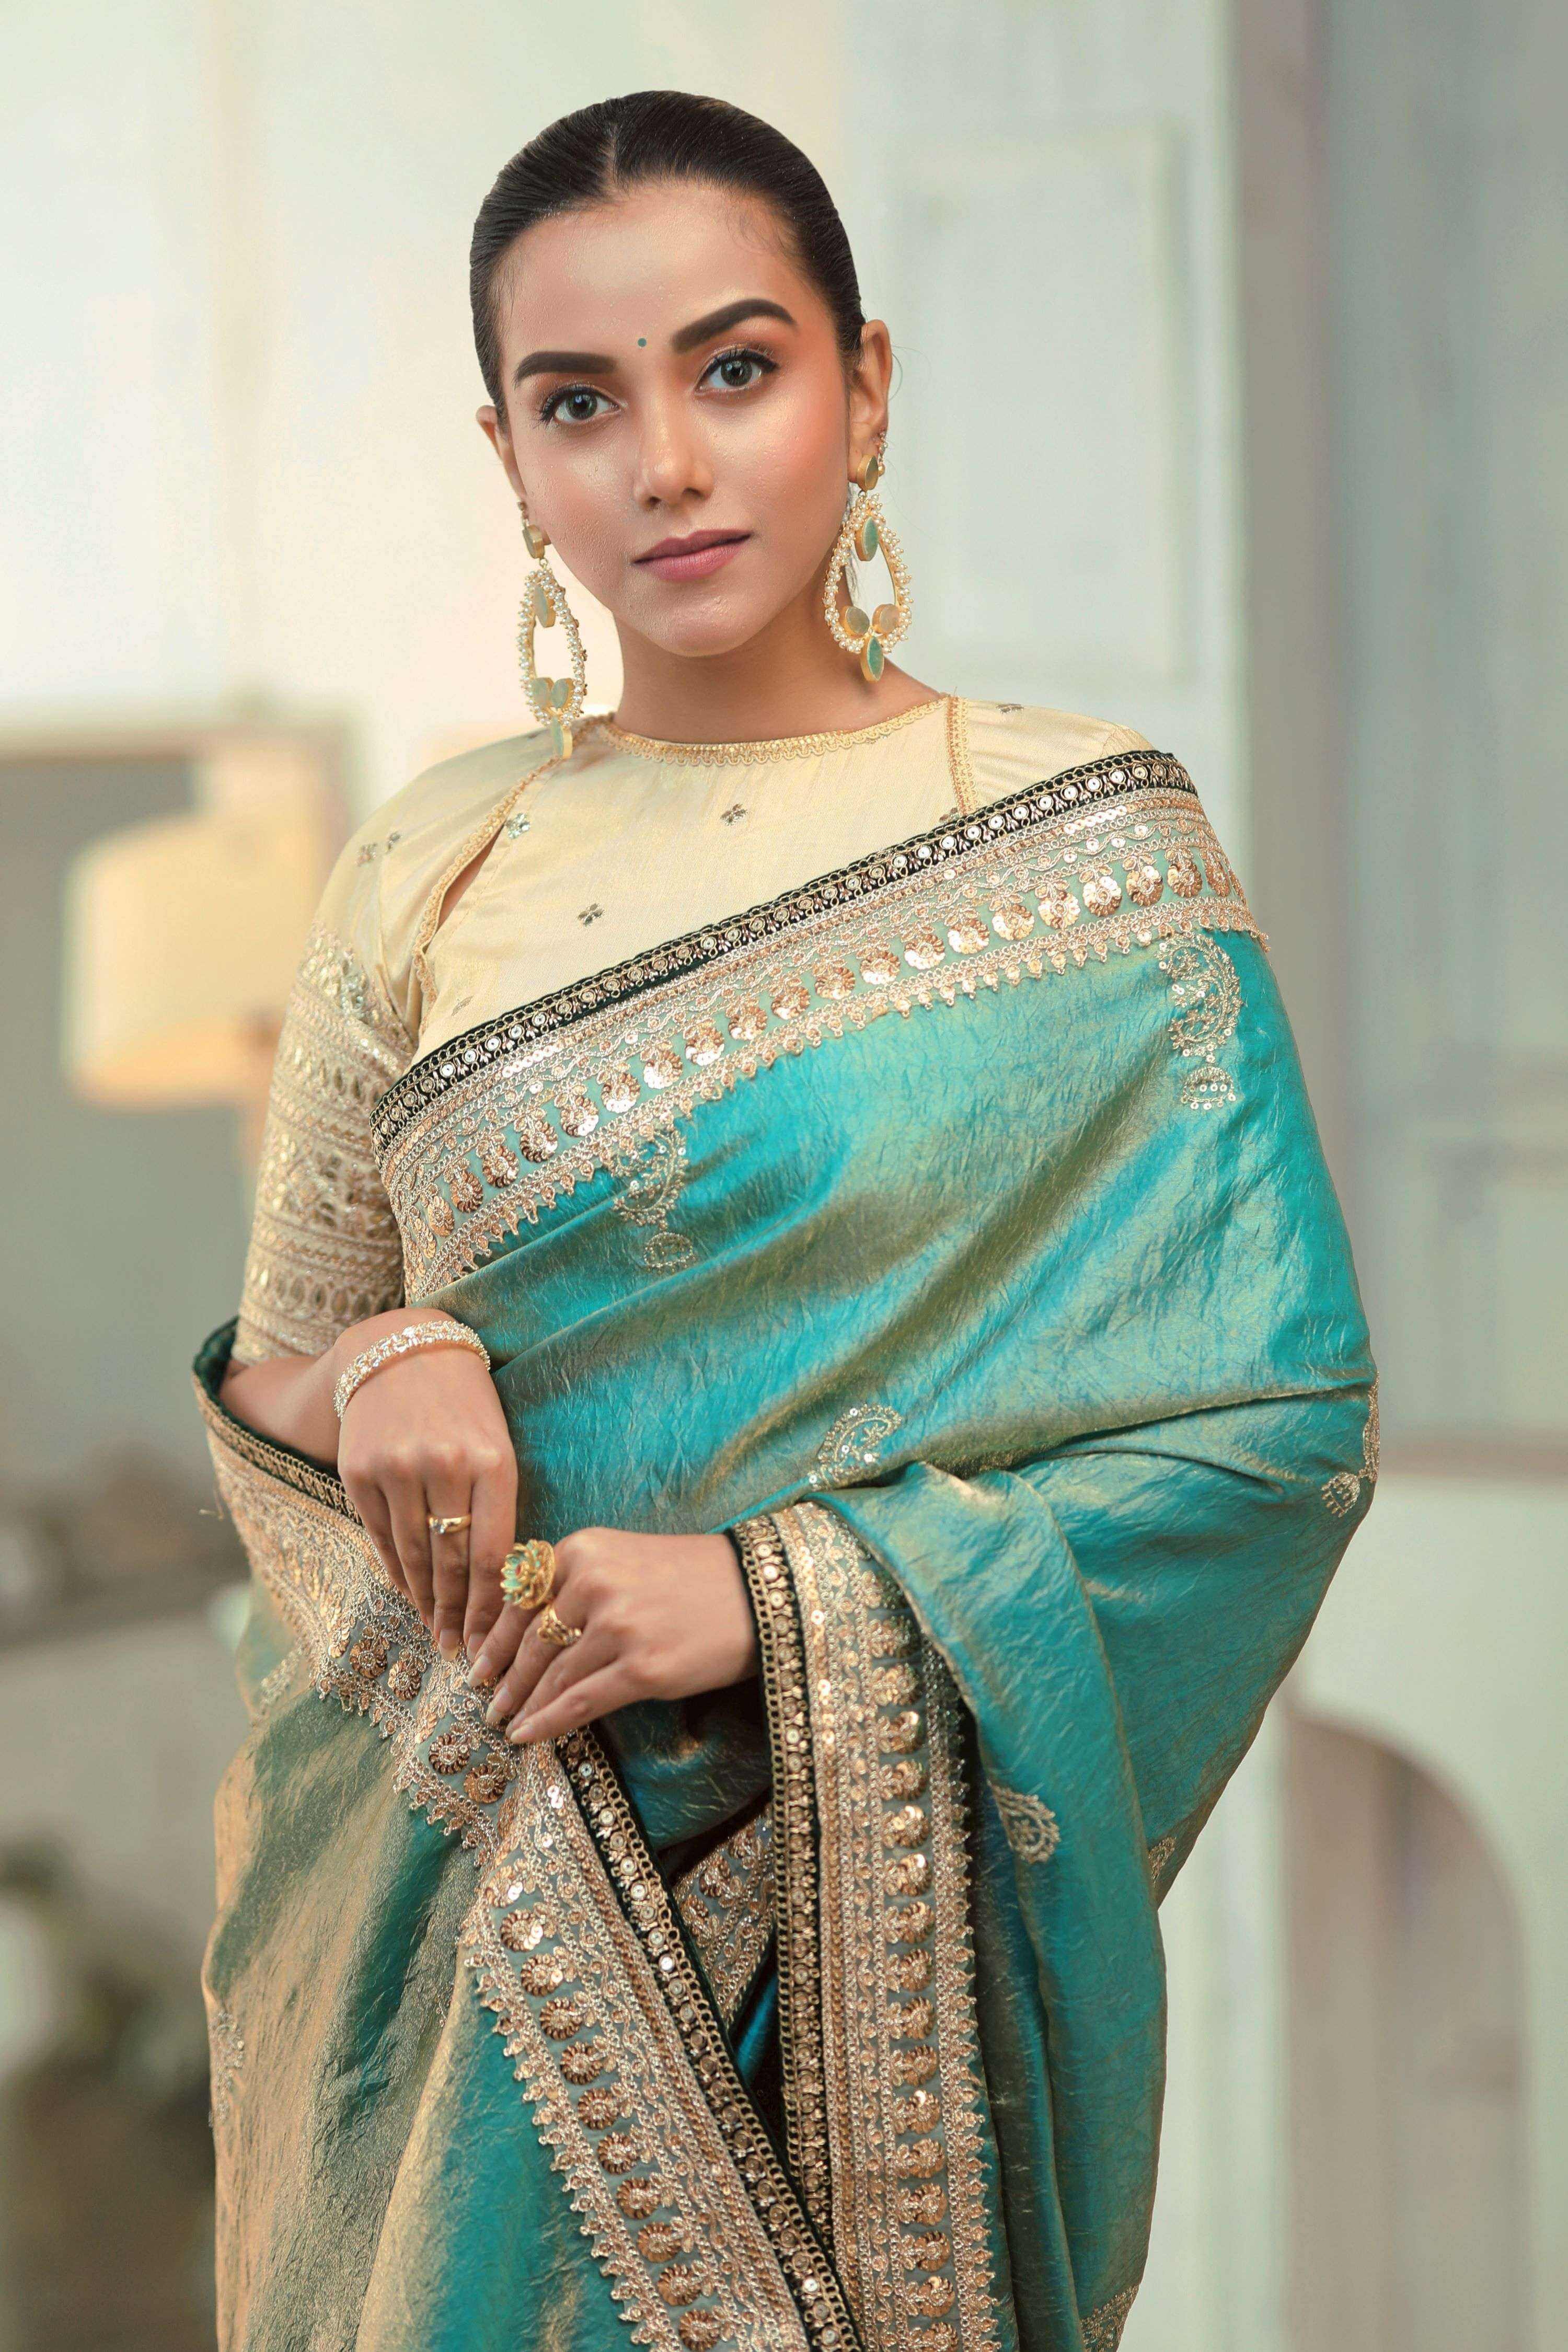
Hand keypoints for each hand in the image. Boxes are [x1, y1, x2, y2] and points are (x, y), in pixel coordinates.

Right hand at [329, 1311, 518, 1659]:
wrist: (402, 1351)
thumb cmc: (466, 1405)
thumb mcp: (498, 1444)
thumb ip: (501, 1506)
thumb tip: (502, 1586)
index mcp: (493, 1461)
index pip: (494, 1554)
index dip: (491, 1608)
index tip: (492, 1642)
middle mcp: (444, 1466)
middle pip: (452, 1563)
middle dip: (459, 1615)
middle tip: (463, 1653)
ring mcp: (397, 1468)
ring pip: (414, 1556)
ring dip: (427, 1602)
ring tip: (437, 1632)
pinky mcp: (359, 1472)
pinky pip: (380, 1537)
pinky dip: (397, 1572)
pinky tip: (410, 1593)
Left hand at [467, 1526, 758, 1745]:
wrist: (759, 1594)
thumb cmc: (692, 1577)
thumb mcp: (624, 1558)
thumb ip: (575, 1583)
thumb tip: (527, 1628)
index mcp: (584, 1549)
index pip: (519, 1599)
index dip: (492, 1636)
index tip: (475, 1659)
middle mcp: (594, 1583)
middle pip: (530, 1640)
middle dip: (502, 1676)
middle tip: (484, 1698)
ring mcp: (617, 1628)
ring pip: (551, 1675)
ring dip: (521, 1704)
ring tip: (503, 1722)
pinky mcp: (642, 1669)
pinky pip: (578, 1703)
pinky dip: (545, 1723)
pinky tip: (526, 1736)